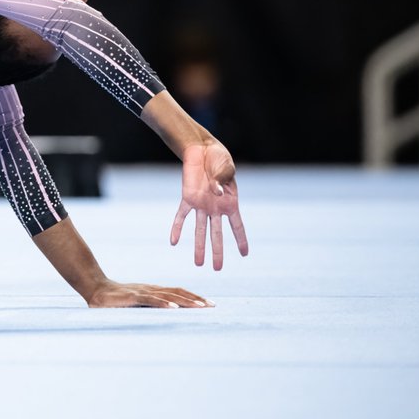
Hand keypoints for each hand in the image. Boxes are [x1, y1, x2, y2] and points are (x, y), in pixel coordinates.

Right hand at [87, 279, 210, 308]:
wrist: (95, 289)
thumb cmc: (115, 301)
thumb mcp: (136, 305)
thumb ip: (149, 310)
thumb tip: (166, 320)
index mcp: (154, 291)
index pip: (177, 292)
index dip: (193, 297)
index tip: (209, 304)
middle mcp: (151, 289)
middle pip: (177, 292)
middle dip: (196, 299)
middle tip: (212, 306)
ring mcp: (142, 292)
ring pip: (168, 295)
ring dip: (185, 301)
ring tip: (199, 307)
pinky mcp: (133, 297)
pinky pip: (150, 300)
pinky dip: (163, 303)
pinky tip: (174, 308)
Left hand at [171, 141, 248, 269]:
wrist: (202, 149)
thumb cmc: (219, 159)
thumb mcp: (226, 168)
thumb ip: (221, 181)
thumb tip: (214, 192)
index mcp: (230, 202)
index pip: (237, 225)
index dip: (241, 239)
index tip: (244, 254)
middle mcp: (215, 208)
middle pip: (217, 234)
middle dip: (217, 252)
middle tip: (217, 268)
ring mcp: (201, 204)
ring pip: (199, 230)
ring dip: (199, 246)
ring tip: (198, 264)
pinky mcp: (187, 198)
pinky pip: (181, 215)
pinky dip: (177, 228)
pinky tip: (173, 242)